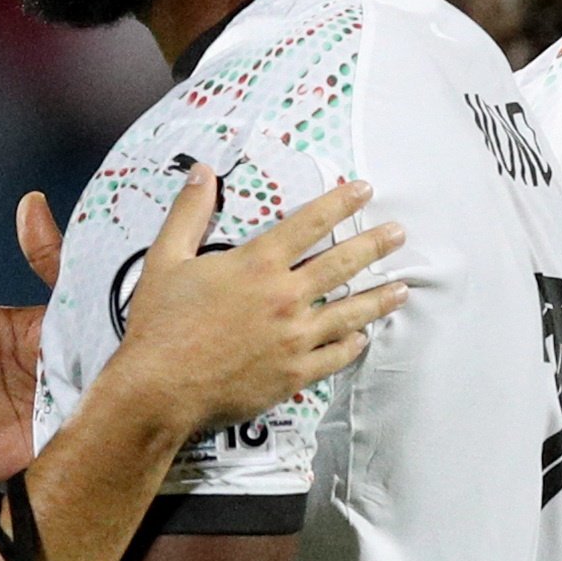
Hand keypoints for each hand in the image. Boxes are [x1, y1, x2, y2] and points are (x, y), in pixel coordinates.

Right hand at [110, 170, 405, 437]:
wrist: (159, 388)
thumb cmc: (159, 325)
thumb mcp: (165, 259)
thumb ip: (188, 213)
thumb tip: (202, 172)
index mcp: (256, 264)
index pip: (309, 223)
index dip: (339, 203)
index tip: (363, 190)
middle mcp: (284, 297)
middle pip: (341, 264)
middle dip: (374, 245)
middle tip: (399, 234)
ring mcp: (294, 337)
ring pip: (349, 312)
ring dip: (378, 298)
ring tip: (402, 288)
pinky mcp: (294, 373)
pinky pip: (335, 356)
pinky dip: (353, 345)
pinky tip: (364, 338)